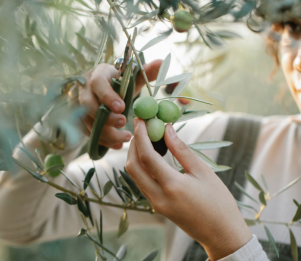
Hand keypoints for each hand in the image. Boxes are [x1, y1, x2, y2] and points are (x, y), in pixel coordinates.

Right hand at [78, 60, 161, 149]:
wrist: (106, 88)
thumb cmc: (120, 82)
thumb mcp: (133, 76)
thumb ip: (147, 71)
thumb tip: (161, 62)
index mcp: (98, 74)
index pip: (97, 83)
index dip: (107, 96)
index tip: (122, 108)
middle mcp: (85, 88)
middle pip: (87, 105)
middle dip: (105, 117)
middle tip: (123, 123)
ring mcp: (79, 105)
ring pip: (87, 121)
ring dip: (106, 133)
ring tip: (125, 138)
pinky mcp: (81, 119)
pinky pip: (88, 132)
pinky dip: (103, 141)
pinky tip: (117, 145)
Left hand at [126, 118, 251, 260]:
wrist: (221, 235)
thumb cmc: (219, 202)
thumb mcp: (203, 172)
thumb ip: (182, 150)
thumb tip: (167, 130)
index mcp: (172, 186)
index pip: (146, 156)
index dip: (141, 135)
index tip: (140, 119)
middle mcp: (158, 196)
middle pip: (133, 166)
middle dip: (133, 144)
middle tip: (140, 127)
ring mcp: (155, 204)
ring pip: (135, 176)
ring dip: (135, 155)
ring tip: (145, 138)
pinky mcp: (157, 206)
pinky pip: (142, 183)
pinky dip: (142, 167)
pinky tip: (151, 155)